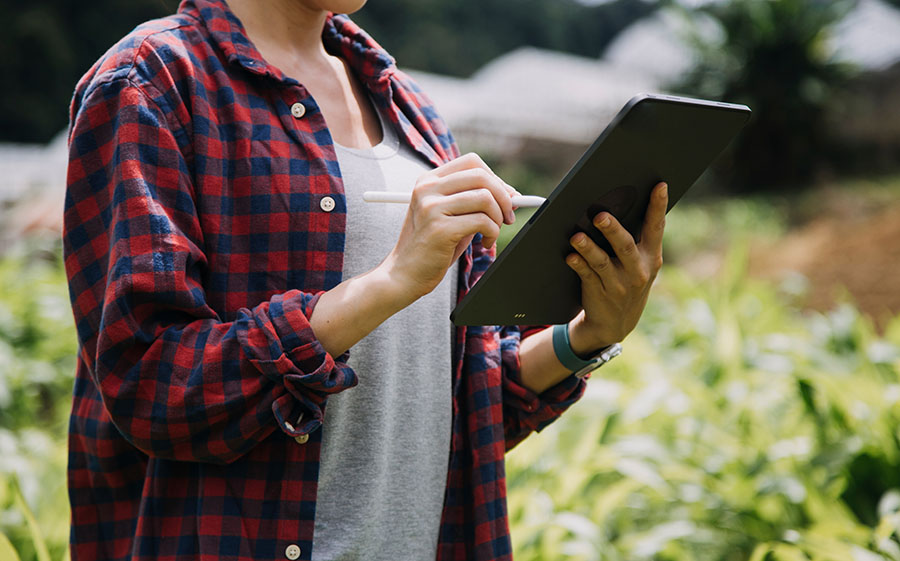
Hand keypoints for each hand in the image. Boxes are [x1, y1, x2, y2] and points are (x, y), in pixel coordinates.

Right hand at [381, 153, 517, 299]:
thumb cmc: (433, 246)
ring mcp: (431, 207)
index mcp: (428, 181)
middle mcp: (427, 189)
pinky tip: (486, 242)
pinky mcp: (439, 228)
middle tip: (507, 216)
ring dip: (497, 218)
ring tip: (491, 233)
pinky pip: (483, 221)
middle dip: (503, 197)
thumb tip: (512, 195)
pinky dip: (493, 233)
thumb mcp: (453, 216)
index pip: (472, 162)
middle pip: (481, 176)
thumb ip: (475, 202)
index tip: (506, 198)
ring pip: (485, 198)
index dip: (495, 178)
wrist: (405, 274)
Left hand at [565, 182, 667, 355]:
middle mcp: (638, 270)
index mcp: (651, 256)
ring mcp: (619, 284)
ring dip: (589, 248)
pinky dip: (578, 265)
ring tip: (576, 236)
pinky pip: (587, 277)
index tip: (659, 185)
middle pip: (625, 246)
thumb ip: (635, 240)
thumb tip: (618, 204)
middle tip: (600, 215)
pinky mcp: (599, 294)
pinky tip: (570, 256)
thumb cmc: (626, 281)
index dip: (658, 206)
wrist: (614, 324)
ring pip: (602, 263)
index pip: (656, 227)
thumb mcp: (640, 264)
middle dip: (613, 230)